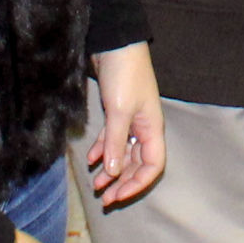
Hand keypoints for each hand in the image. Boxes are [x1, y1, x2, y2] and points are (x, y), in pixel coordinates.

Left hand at [85, 42, 167, 206]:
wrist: (115, 43)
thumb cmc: (125, 74)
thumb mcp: (119, 111)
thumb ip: (116, 142)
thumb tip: (114, 172)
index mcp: (152, 128)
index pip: (153, 165)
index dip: (138, 183)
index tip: (118, 195)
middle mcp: (144, 127)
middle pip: (137, 164)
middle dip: (122, 182)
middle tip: (104, 199)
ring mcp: (130, 120)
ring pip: (123, 154)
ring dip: (111, 170)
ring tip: (95, 185)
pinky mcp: (116, 112)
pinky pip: (112, 139)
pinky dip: (103, 151)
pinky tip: (90, 160)